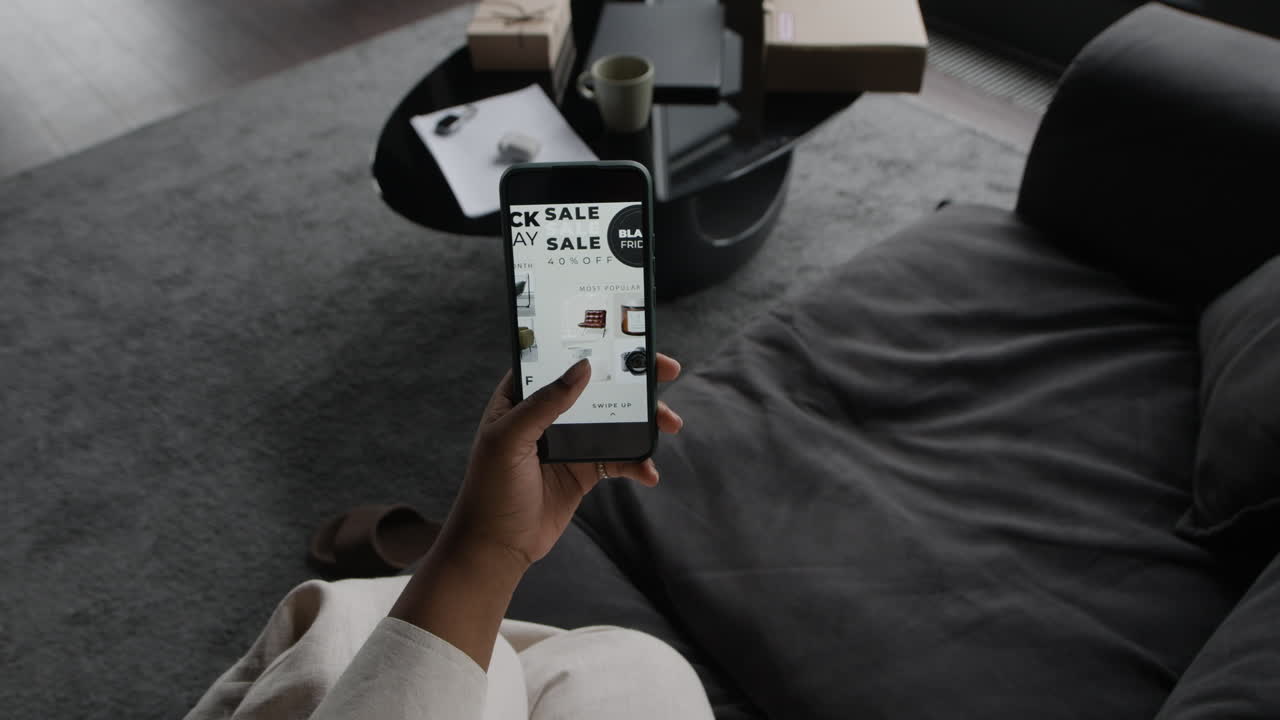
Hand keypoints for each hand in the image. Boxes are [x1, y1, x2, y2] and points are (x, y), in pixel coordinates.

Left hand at [438, 354, 683, 573]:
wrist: (496, 547)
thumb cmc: (489, 489)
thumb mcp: (509, 440)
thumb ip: (545, 404)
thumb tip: (583, 367)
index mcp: (522, 397)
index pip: (560, 358)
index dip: (594, 344)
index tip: (629, 336)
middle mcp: (549, 414)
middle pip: (598, 385)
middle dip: (636, 378)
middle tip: (668, 370)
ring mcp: (570, 441)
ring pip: (616, 419)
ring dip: (646, 420)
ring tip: (671, 424)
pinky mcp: (584, 470)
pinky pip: (619, 458)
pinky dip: (637, 463)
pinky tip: (649, 473)